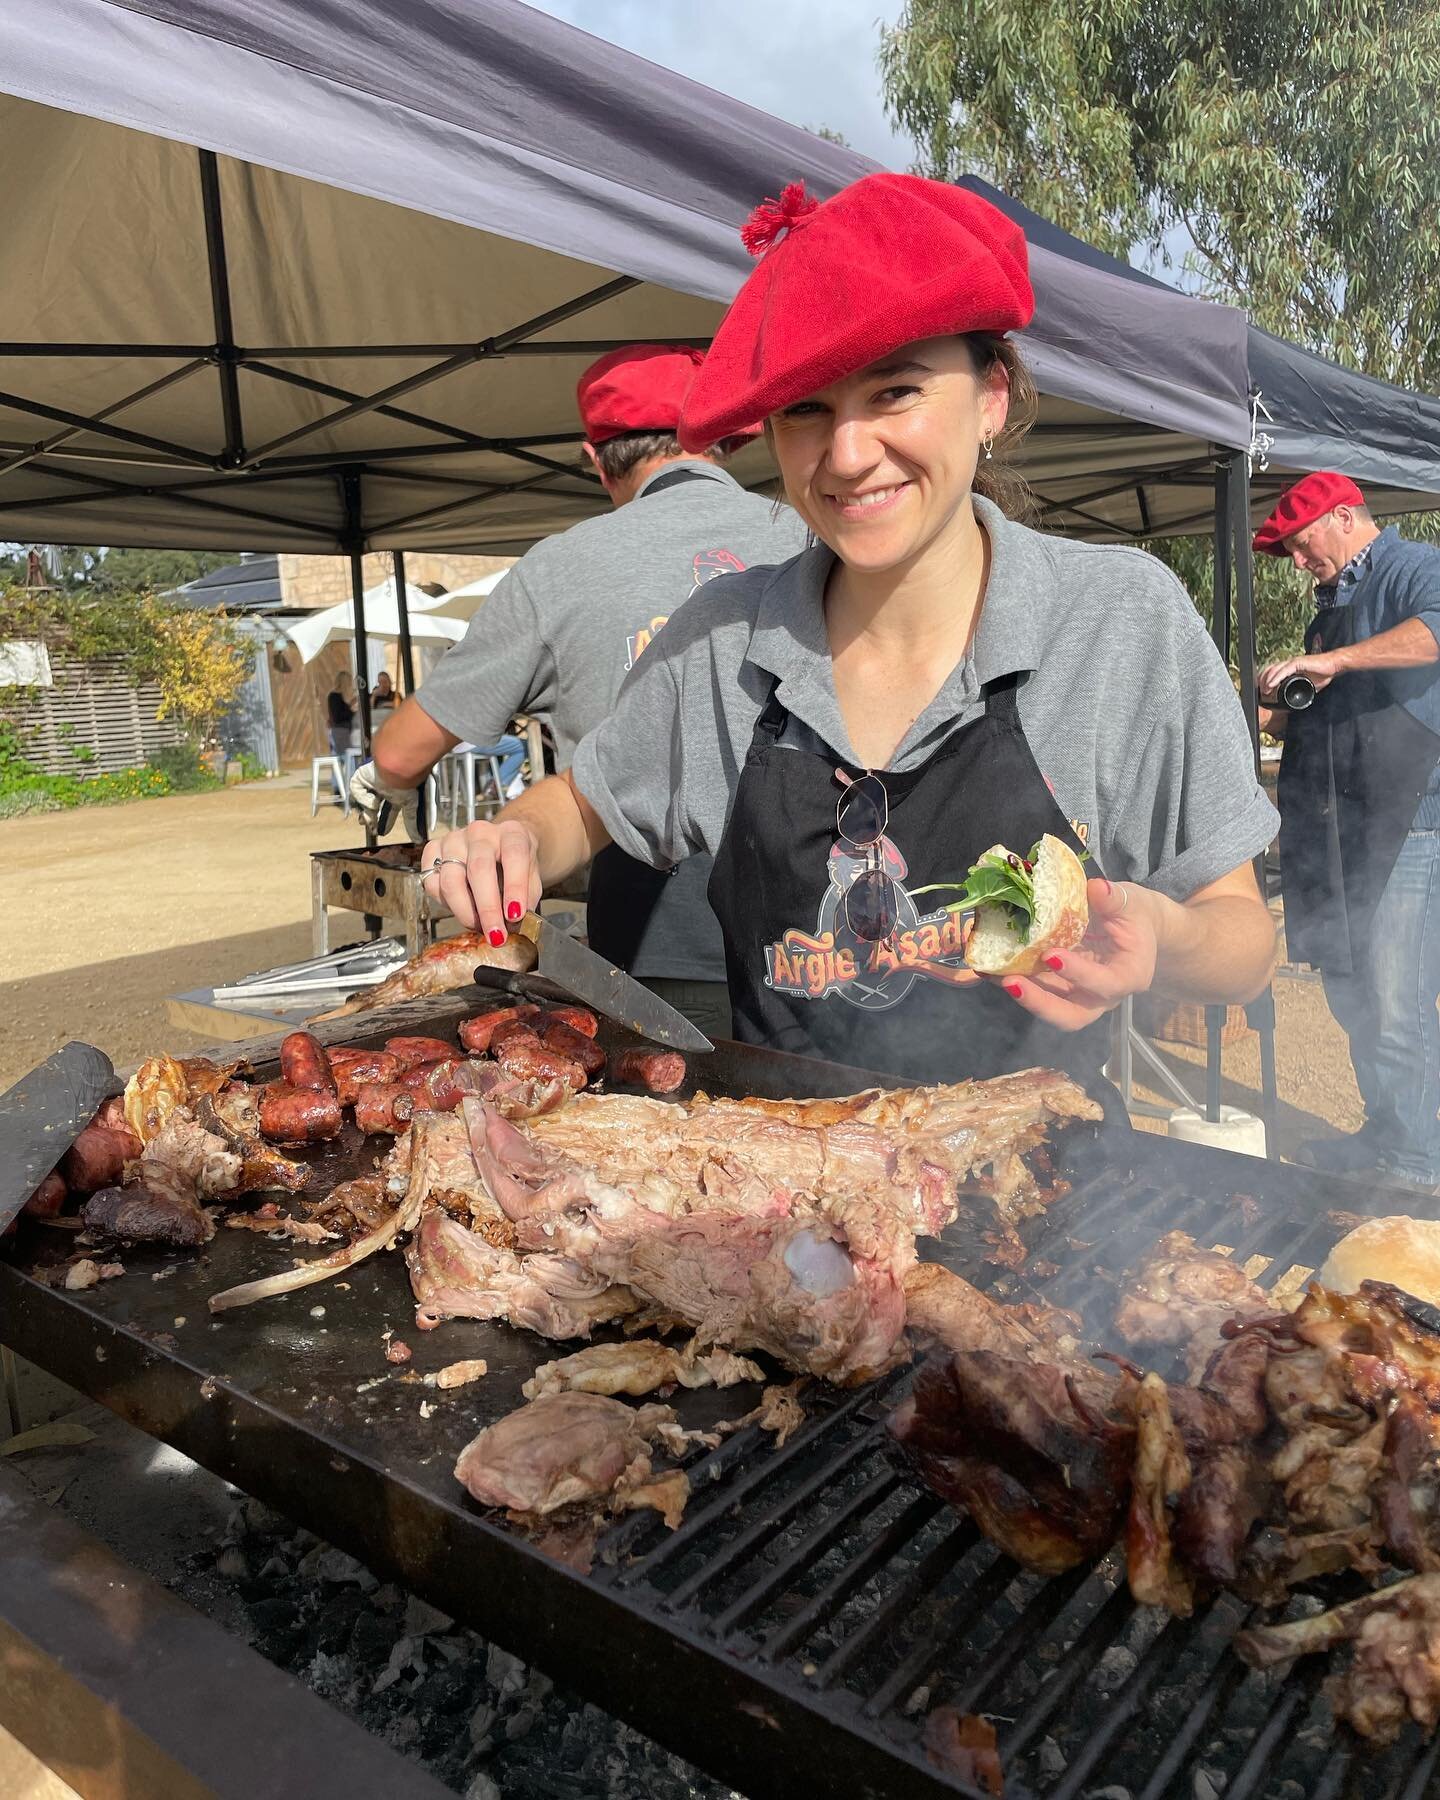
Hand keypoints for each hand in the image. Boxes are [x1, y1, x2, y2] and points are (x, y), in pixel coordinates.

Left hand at [349, 761, 421, 841]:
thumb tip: (417, 838)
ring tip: (369, 819)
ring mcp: (371, 782)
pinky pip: (356, 789)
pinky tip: (374, 800)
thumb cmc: (409, 784)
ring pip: (362, 801)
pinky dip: (363, 797)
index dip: (385, 823)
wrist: (400, 771)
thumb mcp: (412, 806)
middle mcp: (383, 788)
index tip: (382, 833)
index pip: (388, 811)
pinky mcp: (361, 776)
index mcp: (395, 794)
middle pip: (372, 807)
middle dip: (370, 819)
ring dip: (366, 812)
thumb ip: (413, 822)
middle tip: (371, 828)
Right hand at [421, 818, 542, 941]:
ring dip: (465, 911)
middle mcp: (481, 833)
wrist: (499, 847)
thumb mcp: (531, 879)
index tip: (515, 915)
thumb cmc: (515, 865)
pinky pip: (432, 883)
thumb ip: (525, 899)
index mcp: (511, 833)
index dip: (515, 887)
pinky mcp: (433, 851)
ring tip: (478, 927)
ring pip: (451, 879)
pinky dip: (446, 904)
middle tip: (495, 934)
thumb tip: (511, 925)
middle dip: (487, 908)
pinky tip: (462, 910)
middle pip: (479, 868)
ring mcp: (454, 840)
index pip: (514, 855)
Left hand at [988, 877, 1158, 1030]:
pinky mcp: (1060, 988)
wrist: (1135, 927)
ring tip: (990, 972)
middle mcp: (1103, 996)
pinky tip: (988, 965)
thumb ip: (1114, 899)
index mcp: (1129, 976)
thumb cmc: (1135, 916)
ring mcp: (1079, 995)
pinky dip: (1013, 981)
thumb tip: (1096, 888)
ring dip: (1020, 993)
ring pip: (1049, 1009)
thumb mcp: (1132, 902)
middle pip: (1073, 1016)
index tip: (1051, 956)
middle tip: (1011, 982)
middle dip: (1040, 1003)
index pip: (1105, 983)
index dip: (1079, 974)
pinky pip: (1037, 991)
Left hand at [1258, 650, 1342, 698]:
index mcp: (1290, 667)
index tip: (1262, 690)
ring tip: (1264, 691)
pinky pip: (1284, 671)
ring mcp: (1293, 662)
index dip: (1266, 680)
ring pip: (1274, 670)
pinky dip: (1276, 678)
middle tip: (1260, 692)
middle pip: (1270, 670)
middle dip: (1263, 681)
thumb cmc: (1323, 674)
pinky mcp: (1298, 663)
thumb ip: (1300, 690)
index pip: (1273, 672)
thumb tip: (1295, 701)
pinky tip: (1271, 685)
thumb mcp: (1308, 685)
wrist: (1333, 666)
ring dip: (1267, 681)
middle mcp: (1289, 663)